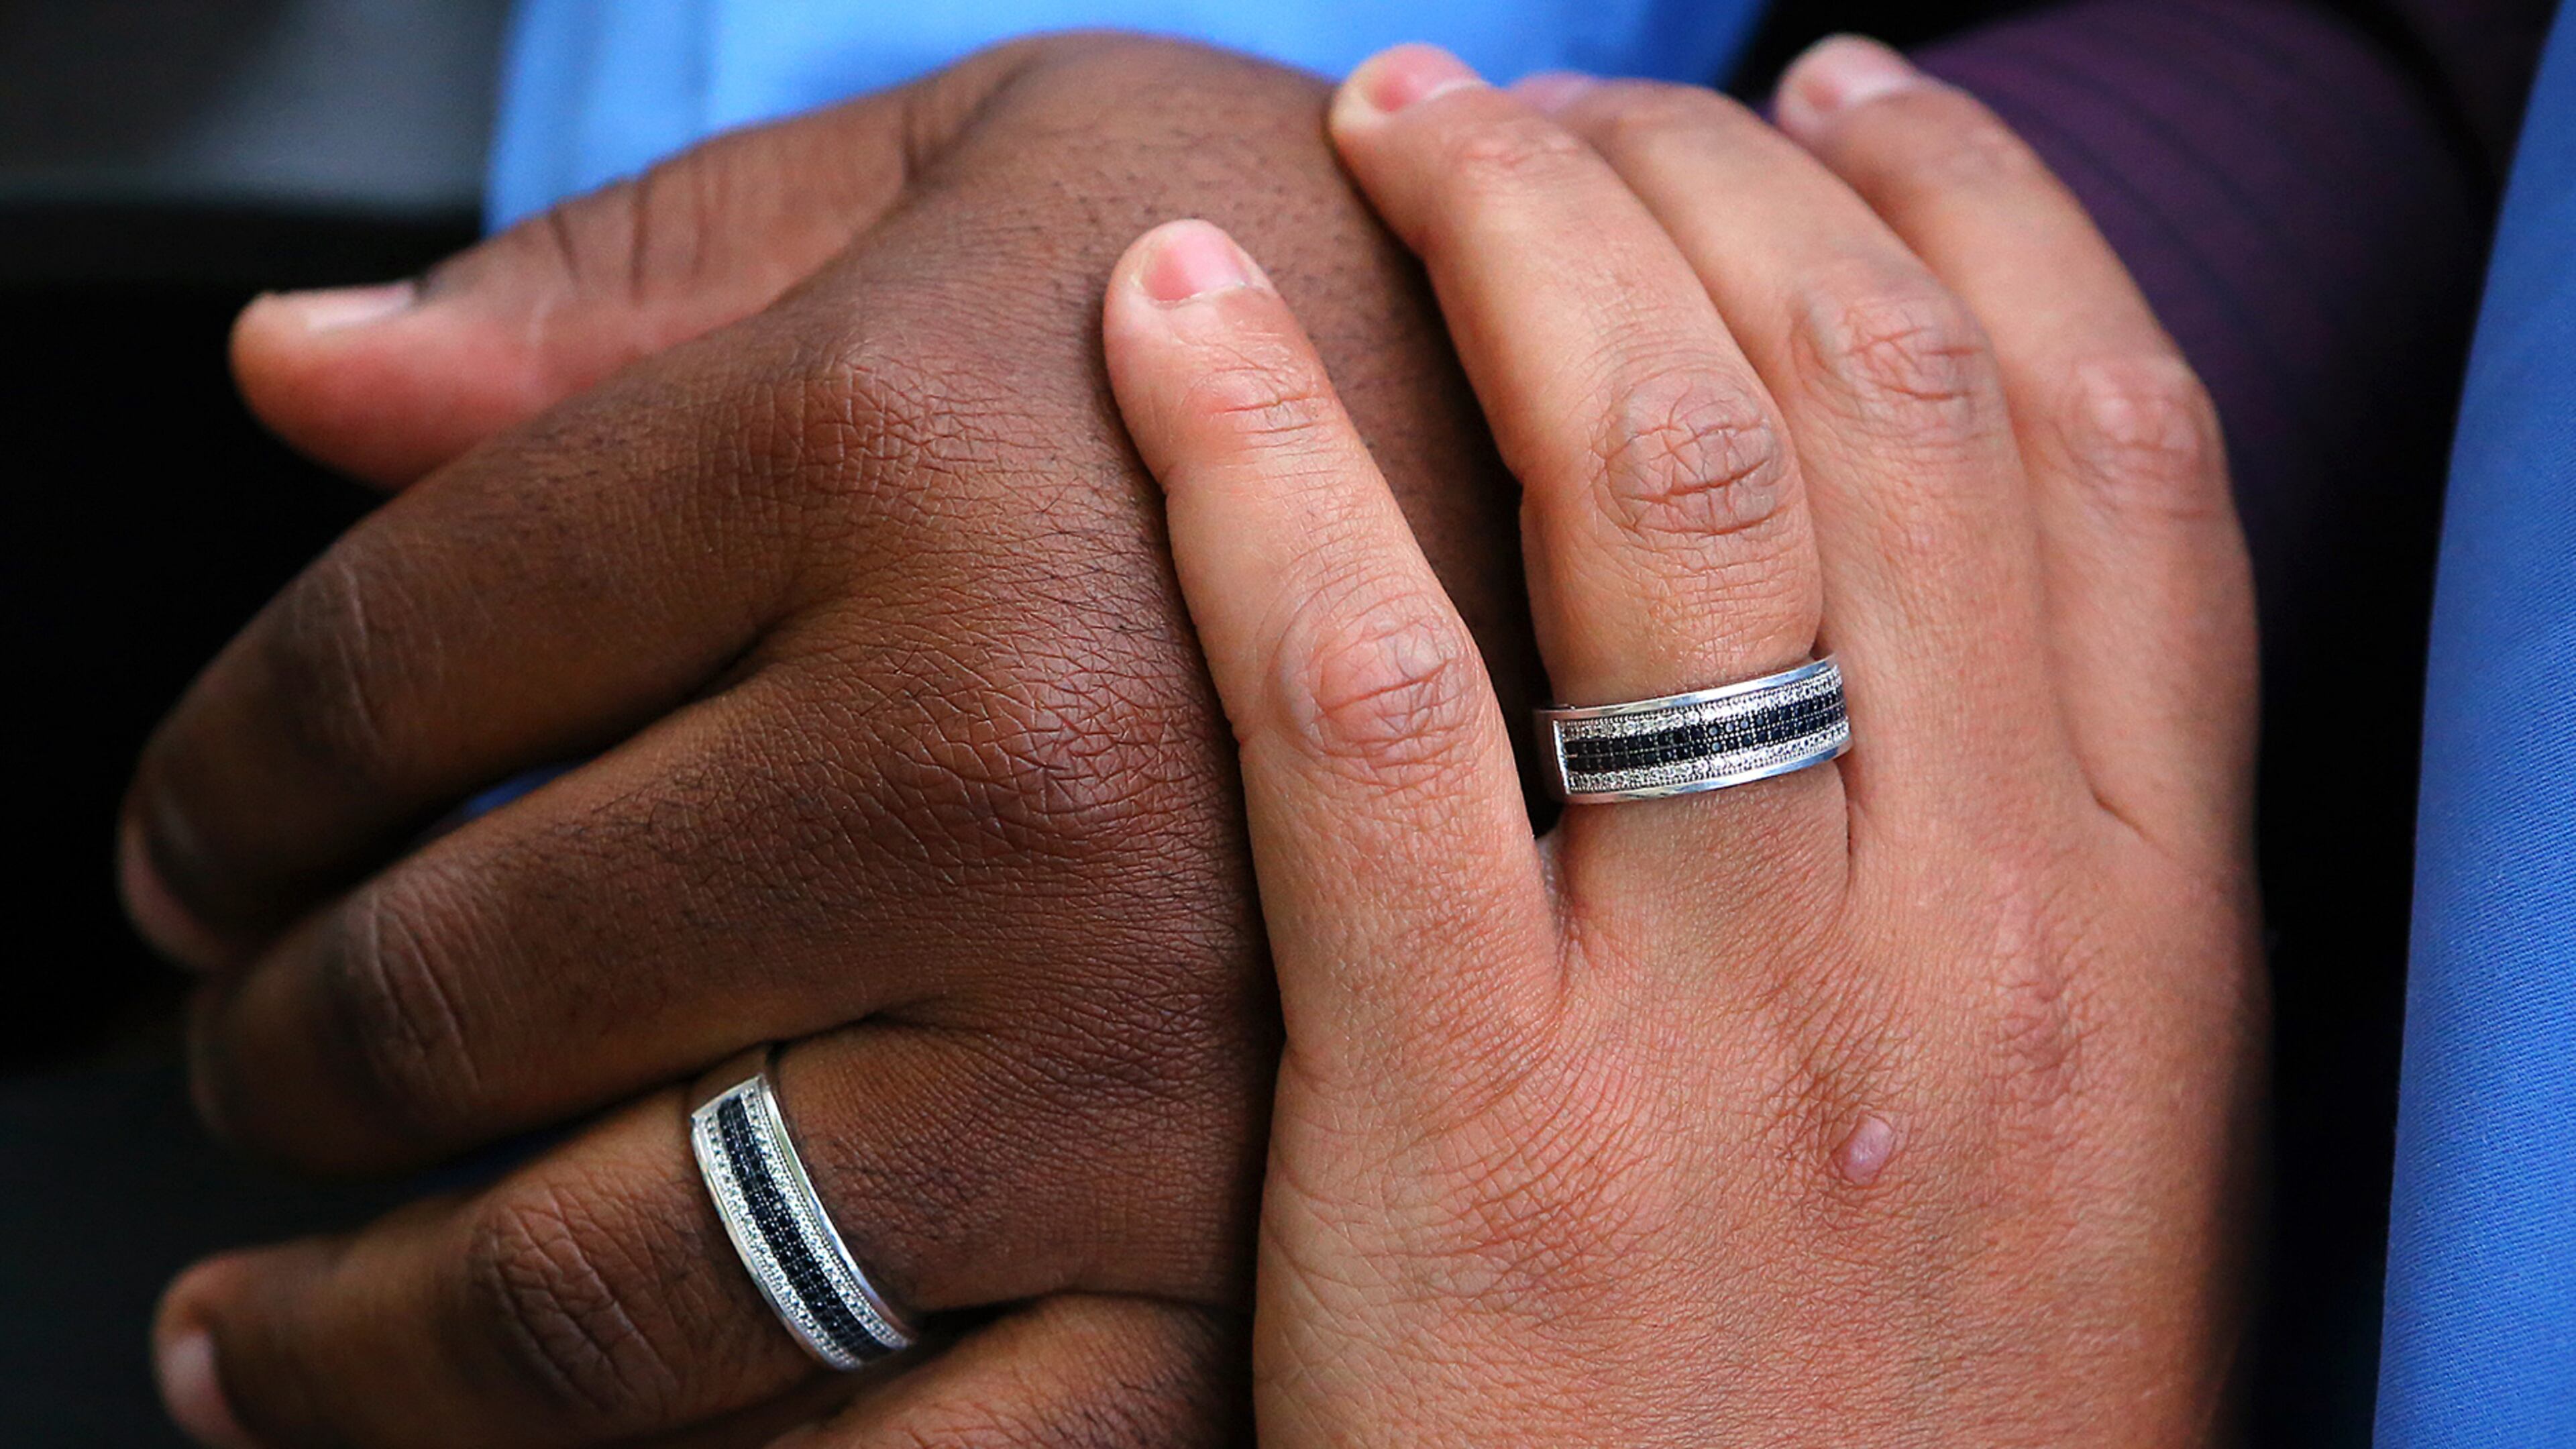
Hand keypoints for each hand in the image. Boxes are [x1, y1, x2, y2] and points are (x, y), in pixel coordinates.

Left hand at [127, 36, 1532, 1448]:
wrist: (1695, 515)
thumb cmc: (1339, 306)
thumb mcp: (1014, 168)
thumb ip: (642, 266)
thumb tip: (298, 381)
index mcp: (890, 447)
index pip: (380, 666)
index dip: (217, 779)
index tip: (193, 847)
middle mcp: (998, 761)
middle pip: (446, 992)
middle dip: (278, 1054)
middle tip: (249, 1069)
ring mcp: (1127, 1054)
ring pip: (597, 1290)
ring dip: (362, 1347)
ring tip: (270, 1340)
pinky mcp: (1240, 1264)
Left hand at [1090, 40, 2261, 1445]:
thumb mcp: (2053, 1175)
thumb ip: (2005, 905)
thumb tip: (1899, 638)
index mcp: (2140, 940)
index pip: (2114, 446)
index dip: (1973, 212)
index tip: (1839, 100)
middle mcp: (1976, 935)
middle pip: (1877, 402)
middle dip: (1705, 178)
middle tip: (1540, 104)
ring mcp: (1739, 1029)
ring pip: (1666, 487)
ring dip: (1517, 244)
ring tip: (1390, 129)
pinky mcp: (1476, 1131)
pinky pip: (1372, 703)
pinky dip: (1269, 469)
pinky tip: (1176, 328)